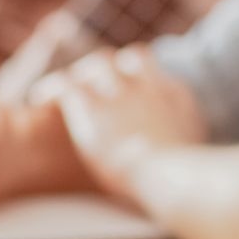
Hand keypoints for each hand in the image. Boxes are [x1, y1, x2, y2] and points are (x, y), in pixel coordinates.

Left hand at [54, 47, 206, 197]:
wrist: (170, 176)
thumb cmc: (185, 179)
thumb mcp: (198, 159)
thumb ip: (189, 150)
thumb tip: (188, 163)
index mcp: (178, 98)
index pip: (162, 76)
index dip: (145, 80)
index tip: (134, 91)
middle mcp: (150, 86)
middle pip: (133, 59)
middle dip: (118, 69)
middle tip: (100, 85)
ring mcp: (120, 92)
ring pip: (99, 63)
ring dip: (86, 75)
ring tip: (71, 91)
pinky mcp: (91, 104)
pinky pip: (65, 83)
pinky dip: (52, 88)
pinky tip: (40, 100)